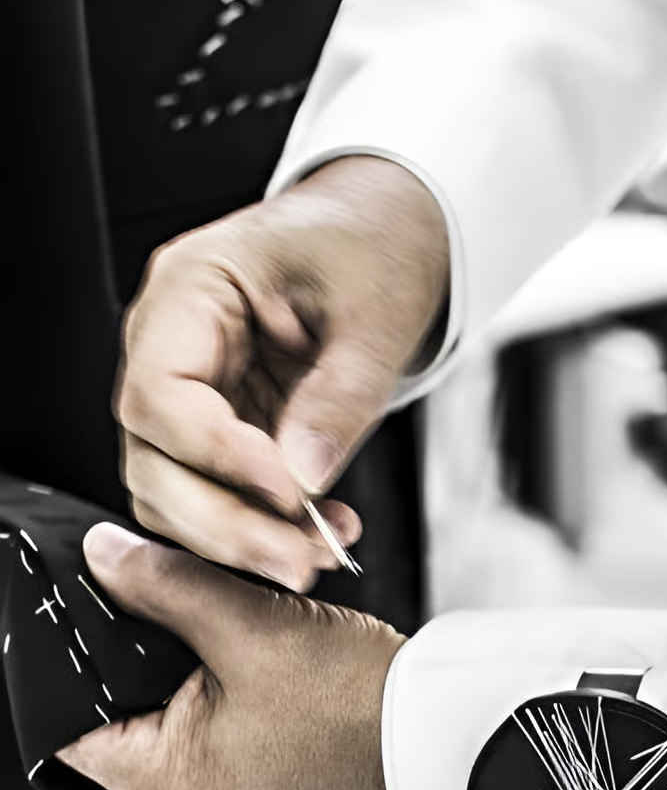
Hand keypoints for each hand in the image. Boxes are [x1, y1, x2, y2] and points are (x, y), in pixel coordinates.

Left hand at [57, 523, 405, 789]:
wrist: (441, 733)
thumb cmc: (357, 706)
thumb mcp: (251, 627)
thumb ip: (167, 583)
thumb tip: (105, 554)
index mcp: (162, 779)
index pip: (66, 713)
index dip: (75, 644)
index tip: (99, 592)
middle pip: (123, 692)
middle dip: (147, 628)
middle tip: (173, 585)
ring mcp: (226, 778)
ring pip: (177, 688)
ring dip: (198, 637)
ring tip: (233, 604)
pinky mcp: (262, 759)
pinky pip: (221, 699)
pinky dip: (234, 657)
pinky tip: (264, 627)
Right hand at [116, 155, 449, 591]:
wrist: (390, 232)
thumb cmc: (372, 245)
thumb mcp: (375, 316)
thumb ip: (339, 398)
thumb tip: (304, 477)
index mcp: (190, 289)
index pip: (160, 395)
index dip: (216, 456)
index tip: (285, 491)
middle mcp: (176, 344)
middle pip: (155, 460)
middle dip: (224, 522)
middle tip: (297, 557)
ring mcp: (198, 390)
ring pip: (177, 490)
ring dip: (240, 538)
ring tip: (317, 552)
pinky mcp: (229, 426)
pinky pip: (220, 493)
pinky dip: (261, 527)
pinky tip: (315, 533)